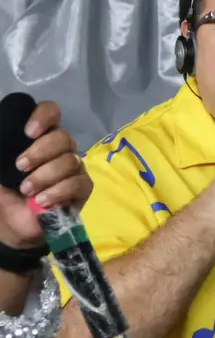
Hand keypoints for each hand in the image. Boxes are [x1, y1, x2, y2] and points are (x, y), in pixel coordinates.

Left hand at [0, 101, 89, 249]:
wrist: (12, 225)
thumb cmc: (3, 192)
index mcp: (39, 137)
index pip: (51, 112)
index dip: (44, 116)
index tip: (28, 132)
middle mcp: (60, 149)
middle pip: (63, 137)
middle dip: (40, 151)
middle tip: (19, 167)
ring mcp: (74, 168)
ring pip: (70, 160)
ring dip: (44, 176)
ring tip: (26, 190)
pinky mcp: (83, 188)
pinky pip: (77, 183)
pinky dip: (58, 191)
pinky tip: (42, 201)